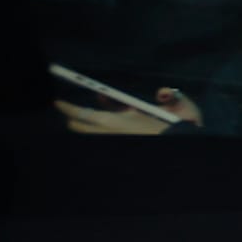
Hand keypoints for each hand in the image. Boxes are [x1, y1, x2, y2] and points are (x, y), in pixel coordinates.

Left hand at [56, 86, 198, 134]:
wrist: (184, 148)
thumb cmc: (182, 129)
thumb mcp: (184, 109)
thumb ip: (172, 97)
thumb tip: (161, 93)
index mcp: (121, 123)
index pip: (86, 116)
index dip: (69, 109)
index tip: (57, 103)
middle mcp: (115, 132)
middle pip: (81, 126)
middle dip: (74, 117)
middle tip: (74, 108)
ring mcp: (117, 139)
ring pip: (90, 132)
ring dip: (88, 122)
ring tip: (94, 113)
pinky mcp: (122, 143)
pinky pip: (102, 135)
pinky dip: (101, 127)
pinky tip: (115, 120)